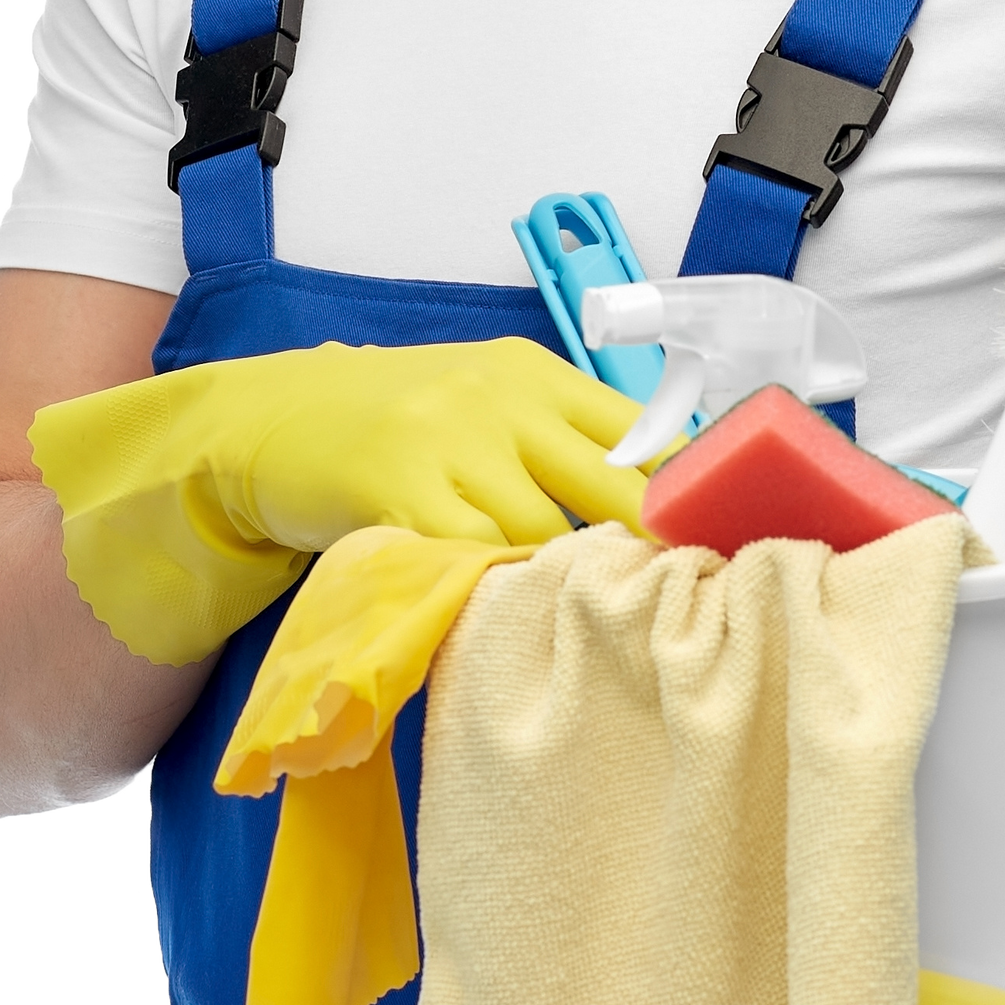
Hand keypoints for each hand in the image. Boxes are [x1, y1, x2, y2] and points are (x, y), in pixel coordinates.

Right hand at [31, 337, 651, 663]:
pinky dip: (496, 594)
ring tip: (595, 628)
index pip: (648, 429)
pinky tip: (507, 618)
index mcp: (537, 375)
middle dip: (660, 551)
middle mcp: (503, 400)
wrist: (273, 418)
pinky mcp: (400, 491)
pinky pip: (473, 559)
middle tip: (693, 606)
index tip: (731, 544)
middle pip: (620, 484)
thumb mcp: (488, 406)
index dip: (696, 494)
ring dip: (570, 588)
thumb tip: (670, 497)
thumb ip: (566, 442)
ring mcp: (450, 442)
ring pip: (548, 539)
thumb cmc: (400, 424)